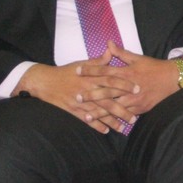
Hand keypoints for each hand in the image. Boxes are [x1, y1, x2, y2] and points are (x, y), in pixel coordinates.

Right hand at [14, 60, 139, 133]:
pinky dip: (96, 126)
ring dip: (111, 121)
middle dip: (122, 109)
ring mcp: (80, 102)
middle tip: (135, 116)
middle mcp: (87, 90)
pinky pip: (86, 120)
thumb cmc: (66, 71)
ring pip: (99, 113)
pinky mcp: (73, 110)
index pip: (111, 80)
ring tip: (123, 128)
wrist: (45, 82)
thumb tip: (112, 51)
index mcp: (91, 77)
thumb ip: (99, 61)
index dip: (125, 84)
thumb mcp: (82, 64)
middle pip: (108, 100)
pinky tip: (106, 131)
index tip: (137, 89)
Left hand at [76, 41, 182, 115]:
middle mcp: (129, 86)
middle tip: (77, 96)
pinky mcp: (140, 108)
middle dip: (91, 95)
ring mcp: (135, 98)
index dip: (90, 70)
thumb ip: (121, 53)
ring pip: (114, 106)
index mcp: (127, 72)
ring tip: (86, 115)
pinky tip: (106, 124)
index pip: (105, 70)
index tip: (77, 71)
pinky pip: (125, 115)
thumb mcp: (138, 58)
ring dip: (100, 112)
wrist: (173, 79)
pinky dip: (115, 120)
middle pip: (107, 91)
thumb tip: (108, 43)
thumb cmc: (154, 67)